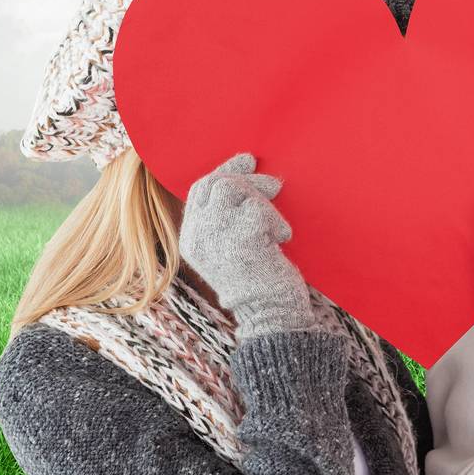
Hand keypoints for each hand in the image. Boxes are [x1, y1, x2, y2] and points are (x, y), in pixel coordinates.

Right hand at [178, 152, 317, 337]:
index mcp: (191, 240)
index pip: (199, 190)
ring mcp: (215, 236)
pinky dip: (277, 221)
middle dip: (247, 178)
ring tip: (276, 225)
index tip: (247, 161)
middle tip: (274, 185)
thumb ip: (226, 220)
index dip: (224, 170)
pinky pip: (258, 208)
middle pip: (216, 184)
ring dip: (262, 199)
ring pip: (233, 188)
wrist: (271, 314)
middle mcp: (197, 236)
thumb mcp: (230, 250)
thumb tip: (244, 175)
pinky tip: (282, 240)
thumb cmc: (259, 282)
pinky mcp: (240, 238)